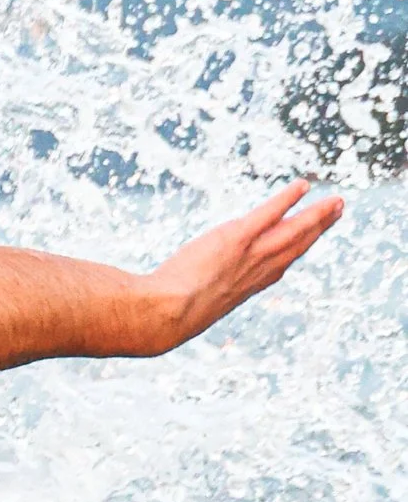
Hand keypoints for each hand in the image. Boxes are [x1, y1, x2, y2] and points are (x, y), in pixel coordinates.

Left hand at [142, 180, 342, 349]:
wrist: (166, 315)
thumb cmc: (167, 314)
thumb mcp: (190, 306)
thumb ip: (197, 293)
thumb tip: (180, 293)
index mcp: (246, 288)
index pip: (278, 266)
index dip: (296, 251)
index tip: (309, 239)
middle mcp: (256, 272)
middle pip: (295, 247)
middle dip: (318, 229)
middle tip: (336, 212)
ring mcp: (249, 255)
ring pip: (292, 231)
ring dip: (317, 215)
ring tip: (335, 201)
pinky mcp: (236, 239)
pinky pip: (268, 215)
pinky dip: (287, 200)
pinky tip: (303, 186)